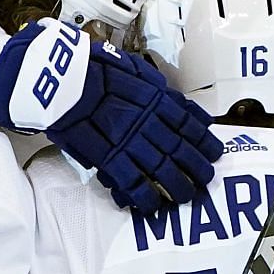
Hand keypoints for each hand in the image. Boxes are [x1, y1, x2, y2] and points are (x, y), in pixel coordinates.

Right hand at [0, 18, 222, 212]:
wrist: (58, 77)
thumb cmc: (91, 69)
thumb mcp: (130, 67)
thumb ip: (153, 85)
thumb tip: (171, 99)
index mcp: (154, 97)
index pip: (189, 122)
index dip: (204, 139)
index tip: (214, 150)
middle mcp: (147, 120)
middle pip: (182, 148)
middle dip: (198, 166)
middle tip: (207, 178)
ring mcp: (128, 139)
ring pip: (162, 168)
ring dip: (179, 185)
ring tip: (188, 196)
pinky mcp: (106, 156)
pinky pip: (131, 181)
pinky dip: (144, 196)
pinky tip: (153, 206)